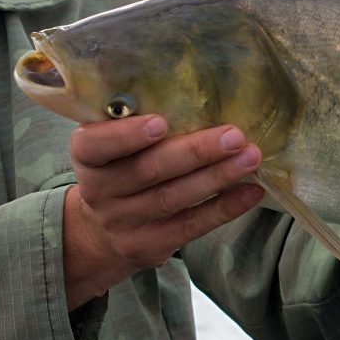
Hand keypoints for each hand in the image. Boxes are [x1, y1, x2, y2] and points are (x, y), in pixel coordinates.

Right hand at [63, 115, 264, 309]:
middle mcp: (99, 191)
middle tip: (234, 135)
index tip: (160, 123)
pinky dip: (225, 207)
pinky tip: (251, 191)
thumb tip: (201, 94)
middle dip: (195, 152)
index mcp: (88, 156)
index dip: (126, 135)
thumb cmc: (121, 168)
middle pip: (148, 170)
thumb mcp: (113, 145)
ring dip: (218, 177)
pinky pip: (191, 225)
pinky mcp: (149, 245)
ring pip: (173, 198)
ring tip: (250, 157)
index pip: (96, 145)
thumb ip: (138, 122)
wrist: (99, 232)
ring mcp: (123, 222)